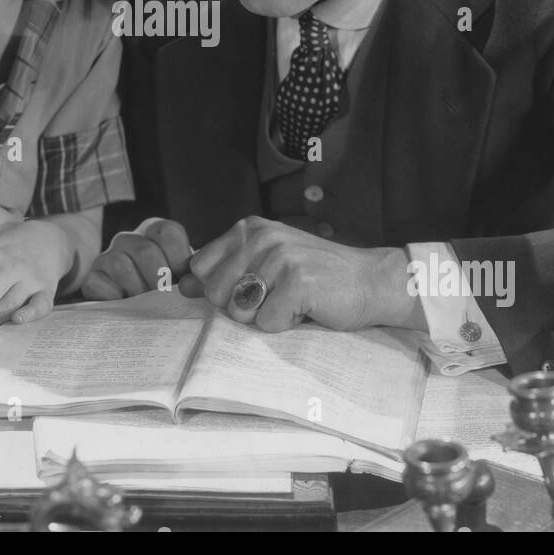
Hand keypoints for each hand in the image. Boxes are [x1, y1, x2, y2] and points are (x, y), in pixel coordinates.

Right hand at [81, 219, 192, 299]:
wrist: (132, 309)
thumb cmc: (164, 290)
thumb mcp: (181, 276)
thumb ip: (190, 274)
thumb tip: (196, 282)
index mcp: (155, 232)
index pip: (169, 232)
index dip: (179, 259)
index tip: (183, 280)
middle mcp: (128, 239)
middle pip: (145, 251)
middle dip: (159, 280)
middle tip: (164, 298)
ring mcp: (107, 257)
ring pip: (121, 265)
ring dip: (137, 290)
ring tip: (145, 304)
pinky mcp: (92, 278)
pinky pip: (98, 283)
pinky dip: (114, 298)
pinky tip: (124, 304)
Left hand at [185, 216, 420, 332]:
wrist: (370, 281)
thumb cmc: (315, 277)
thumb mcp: (266, 264)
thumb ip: (225, 272)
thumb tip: (183, 286)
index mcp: (249, 228)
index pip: (200, 269)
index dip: (220, 290)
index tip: (253, 289)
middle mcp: (261, 237)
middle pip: (215, 294)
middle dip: (242, 309)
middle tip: (276, 298)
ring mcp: (280, 258)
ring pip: (240, 313)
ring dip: (265, 318)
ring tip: (292, 302)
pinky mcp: (298, 282)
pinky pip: (267, 324)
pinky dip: (286, 326)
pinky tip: (306, 310)